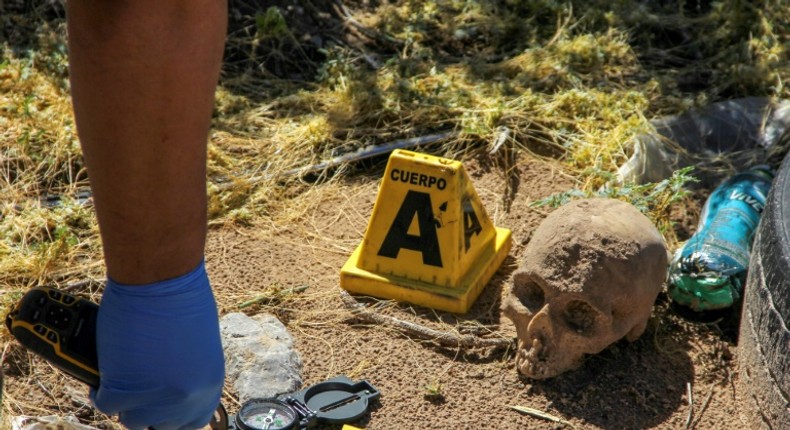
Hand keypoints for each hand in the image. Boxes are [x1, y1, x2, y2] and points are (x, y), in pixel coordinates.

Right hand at [91, 261, 224, 429]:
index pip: (192, 420)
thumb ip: (188, 370)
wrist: (161, 279)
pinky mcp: (124, 390)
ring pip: (132, 419)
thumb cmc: (181, 298)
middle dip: (146, 407)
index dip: (173, 416)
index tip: (160, 408)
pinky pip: (106, 404)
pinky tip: (103, 372)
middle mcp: (186, 397)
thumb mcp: (198, 343)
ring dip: (124, 400)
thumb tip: (169, 382)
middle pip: (160, 423)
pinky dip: (100, 389)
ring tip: (120, 378)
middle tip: (135, 388)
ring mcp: (155, 398)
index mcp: (209, 384)